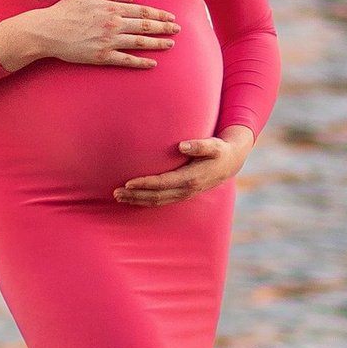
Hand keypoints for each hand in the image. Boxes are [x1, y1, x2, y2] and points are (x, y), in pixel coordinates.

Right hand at [0, 0, 178, 73]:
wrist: (49, 31)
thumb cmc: (66, 10)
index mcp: (111, 8)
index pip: (141, 10)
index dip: (158, 13)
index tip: (171, 15)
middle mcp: (114, 24)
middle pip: (145, 25)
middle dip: (164, 27)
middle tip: (178, 29)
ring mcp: (109, 42)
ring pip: (140, 42)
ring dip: (158, 43)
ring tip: (171, 44)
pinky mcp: (103, 57)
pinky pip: (127, 60)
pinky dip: (141, 62)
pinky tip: (152, 63)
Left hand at [116, 127, 254, 206]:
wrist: (230, 163)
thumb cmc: (219, 151)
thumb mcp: (213, 145)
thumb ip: (199, 145)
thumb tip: (182, 146)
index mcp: (190, 178)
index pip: (162, 184)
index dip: (144, 184)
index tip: (128, 182)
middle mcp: (185, 190)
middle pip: (155, 197)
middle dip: (135, 195)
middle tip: (116, 192)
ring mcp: (183, 194)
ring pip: (156, 202)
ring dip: (137, 200)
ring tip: (119, 197)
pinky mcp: (182, 194)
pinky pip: (161, 201)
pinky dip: (145, 201)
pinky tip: (134, 197)